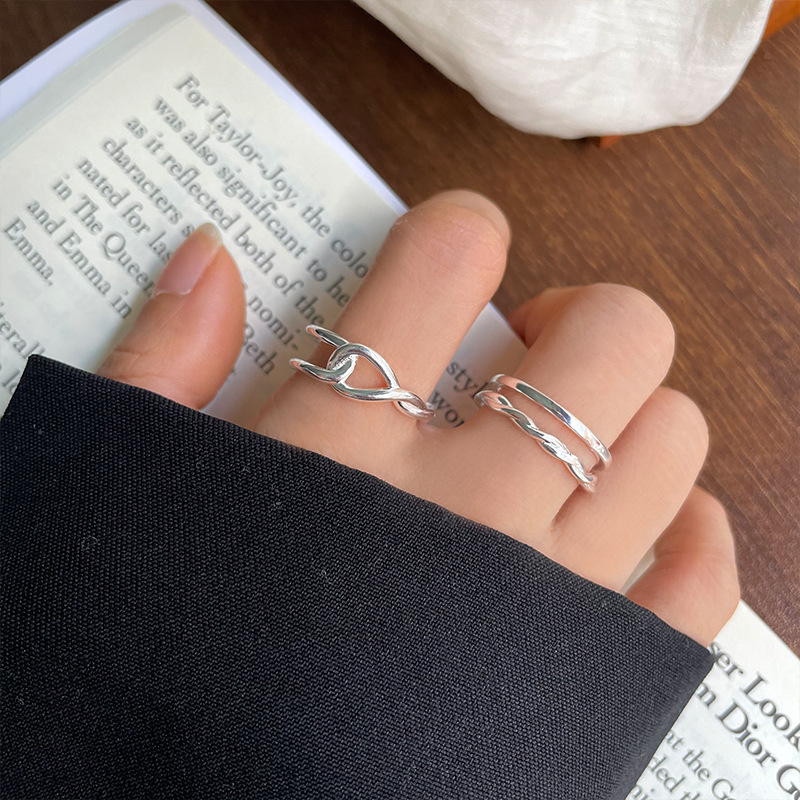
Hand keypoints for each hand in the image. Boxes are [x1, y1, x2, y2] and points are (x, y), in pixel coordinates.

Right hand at [99, 190, 738, 645]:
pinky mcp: (594, 683)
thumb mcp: (128, 497)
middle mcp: (464, 509)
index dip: (461, 228)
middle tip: (531, 349)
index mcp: (344, 448)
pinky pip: (699, 583)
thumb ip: (161, 367)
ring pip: (671, 443)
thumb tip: (210, 258)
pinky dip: (694, 533)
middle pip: (614, 338)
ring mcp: (545, 596)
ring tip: (576, 436)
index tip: (454, 252)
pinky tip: (650, 523)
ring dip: (637, 412)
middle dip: (584, 316)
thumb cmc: (160, 672)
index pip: (446, 261)